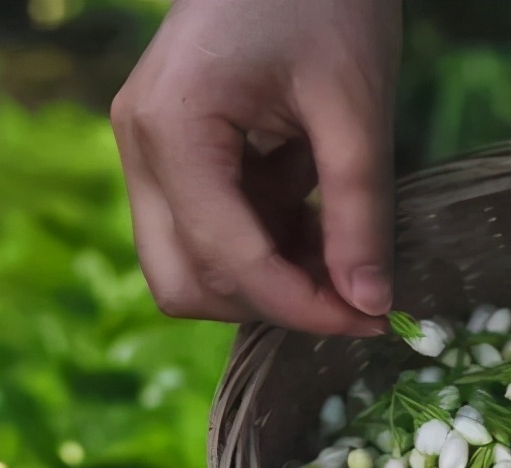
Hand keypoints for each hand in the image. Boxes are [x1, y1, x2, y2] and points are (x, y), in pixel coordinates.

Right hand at [110, 0, 400, 335]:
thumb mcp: (355, 104)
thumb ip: (359, 210)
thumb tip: (371, 304)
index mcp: (172, 127)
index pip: (227, 259)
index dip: (302, 306)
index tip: (372, 320)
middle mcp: (138, 146)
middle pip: (183, 282)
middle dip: (269, 302)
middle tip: (352, 291)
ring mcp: (145, 149)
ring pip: (188, 265)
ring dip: (264, 275)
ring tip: (336, 240)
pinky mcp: (167, 150)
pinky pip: (203, 230)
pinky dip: (260, 241)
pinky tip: (310, 207)